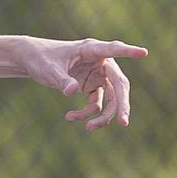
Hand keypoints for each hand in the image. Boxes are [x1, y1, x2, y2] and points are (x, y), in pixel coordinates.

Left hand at [22, 38, 147, 130]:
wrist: (33, 60)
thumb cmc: (41, 59)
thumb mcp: (48, 70)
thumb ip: (61, 80)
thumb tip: (72, 91)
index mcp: (91, 49)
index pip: (113, 49)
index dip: (127, 51)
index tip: (143, 53)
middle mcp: (101, 62)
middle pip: (119, 84)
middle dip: (121, 104)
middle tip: (123, 123)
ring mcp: (99, 75)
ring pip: (111, 98)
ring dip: (103, 116)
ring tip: (88, 128)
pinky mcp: (93, 85)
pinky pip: (97, 103)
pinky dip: (86, 113)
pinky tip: (69, 117)